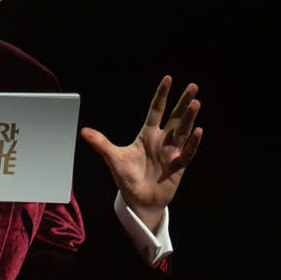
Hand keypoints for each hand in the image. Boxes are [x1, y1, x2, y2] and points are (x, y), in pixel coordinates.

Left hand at [80, 75, 202, 230]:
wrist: (138, 200)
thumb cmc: (127, 178)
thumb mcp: (113, 158)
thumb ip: (101, 143)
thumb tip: (84, 131)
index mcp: (147, 135)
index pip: (156, 110)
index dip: (162, 95)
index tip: (168, 79)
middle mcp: (162, 140)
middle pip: (175, 117)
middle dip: (183, 102)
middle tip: (193, 86)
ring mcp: (171, 152)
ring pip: (183, 131)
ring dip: (189, 118)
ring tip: (196, 103)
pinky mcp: (178, 166)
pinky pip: (187, 152)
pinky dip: (192, 142)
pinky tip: (197, 130)